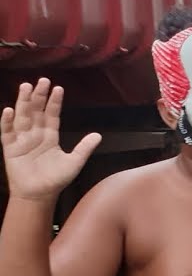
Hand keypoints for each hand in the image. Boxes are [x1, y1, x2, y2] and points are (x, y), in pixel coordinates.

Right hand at [1, 79, 99, 201]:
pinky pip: (7, 131)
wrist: (39, 195)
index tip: (58, 88)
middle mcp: (35, 134)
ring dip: (23, 102)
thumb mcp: (74, 162)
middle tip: (42, 80)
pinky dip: (7, 121)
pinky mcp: (10, 147)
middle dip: (39, 96)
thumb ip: (84, 148)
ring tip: (25, 87)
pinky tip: (9, 110)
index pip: (52, 114)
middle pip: (36, 111)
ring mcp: (22, 139)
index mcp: (50, 136)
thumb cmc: (56, 179)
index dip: (55, 102)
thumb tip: (98, 135)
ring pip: (22, 116)